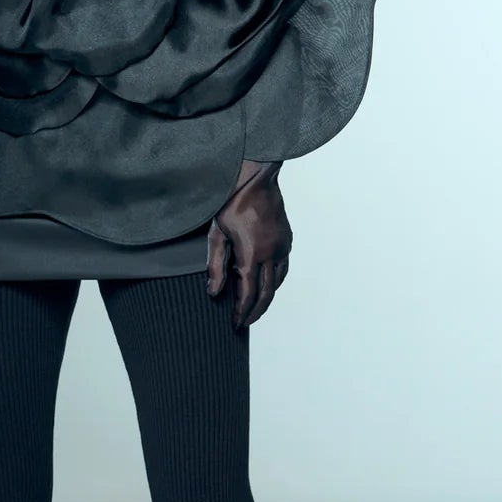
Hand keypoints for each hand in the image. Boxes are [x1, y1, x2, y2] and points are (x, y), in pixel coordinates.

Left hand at [206, 159, 291, 329]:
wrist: (255, 177)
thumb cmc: (231, 202)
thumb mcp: (216, 234)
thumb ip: (215, 266)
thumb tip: (214, 293)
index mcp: (252, 253)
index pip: (247, 292)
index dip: (241, 311)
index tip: (235, 324)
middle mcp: (271, 253)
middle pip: (266, 293)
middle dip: (255, 311)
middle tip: (244, 324)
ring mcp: (282, 246)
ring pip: (277, 283)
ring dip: (266, 299)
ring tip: (254, 310)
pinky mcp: (287, 240)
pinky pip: (283, 268)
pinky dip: (275, 282)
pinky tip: (267, 286)